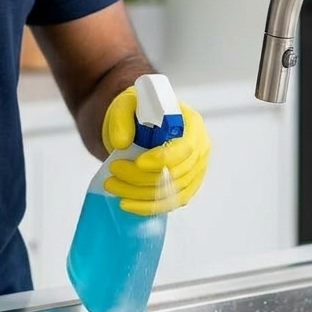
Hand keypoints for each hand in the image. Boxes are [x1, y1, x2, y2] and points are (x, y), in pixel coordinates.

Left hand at [100, 86, 210, 214]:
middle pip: (176, 174)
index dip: (163, 159)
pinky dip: (147, 206)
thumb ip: (121, 119)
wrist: (138, 124)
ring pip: (171, 193)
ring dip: (139, 194)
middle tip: (113, 170)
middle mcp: (199, 150)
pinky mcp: (184, 187)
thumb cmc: (138, 111)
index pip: (185, 148)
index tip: (138, 162)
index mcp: (192, 124)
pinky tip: (126, 203)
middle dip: (142, 177)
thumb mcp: (126, 105)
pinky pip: (169, 204)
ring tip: (112, 185)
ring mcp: (194, 171)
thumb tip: (121, 142)